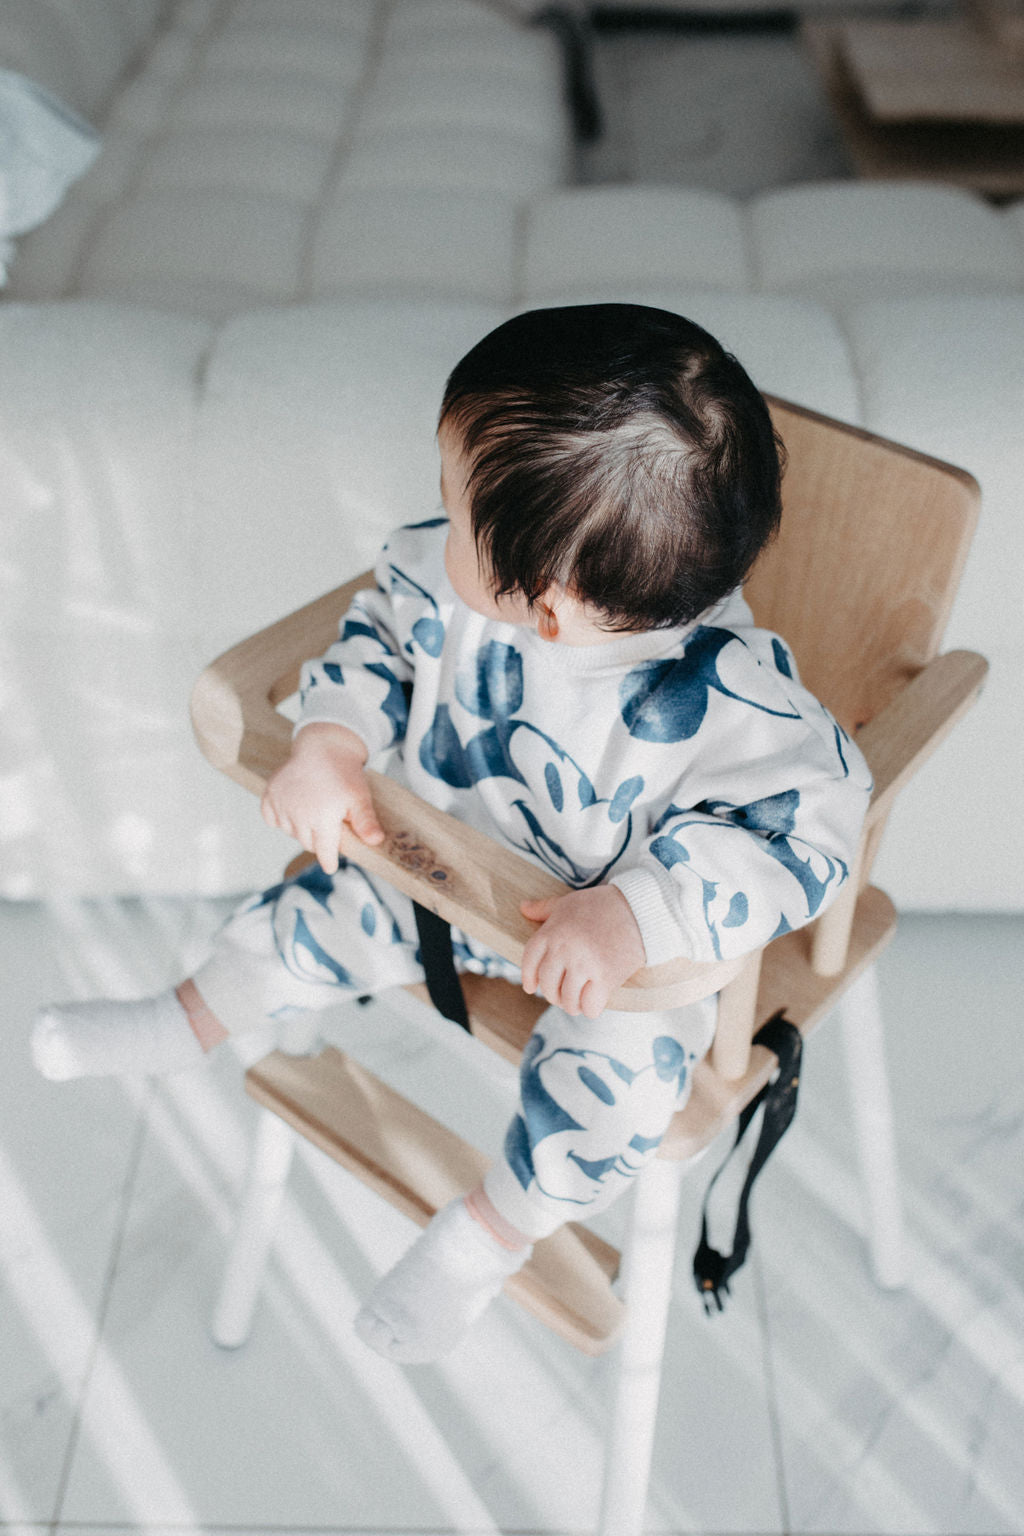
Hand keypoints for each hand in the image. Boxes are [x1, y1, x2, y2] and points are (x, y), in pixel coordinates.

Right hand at [261, 722, 384, 873]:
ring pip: (290, 831)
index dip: (329, 861)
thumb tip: (375, 841)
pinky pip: (271, 819)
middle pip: (307, 843)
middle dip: (319, 838)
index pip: (324, 852)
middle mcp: (298, 814)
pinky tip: (293, 808)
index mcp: (322, 818)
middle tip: (329, 822)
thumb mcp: (360, 798)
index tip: (331, 866)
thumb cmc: (344, 774)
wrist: (323, 746)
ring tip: (313, 810)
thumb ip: (366, 822)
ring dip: (300, 828)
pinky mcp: (269, 795)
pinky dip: (280, 818)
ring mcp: (281, 804)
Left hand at [519, 884, 645, 1018]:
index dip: (528, 978)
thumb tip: (524, 907)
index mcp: (551, 933)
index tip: (531, 987)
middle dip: (553, 994)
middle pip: (548, 986)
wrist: (639, 910)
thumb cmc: (601, 905)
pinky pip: (589, 1007)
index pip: (530, 963)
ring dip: (571, 1005)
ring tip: (576, 1002)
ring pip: (567, 1000)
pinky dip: (589, 1009)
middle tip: (561, 995)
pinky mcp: (605, 979)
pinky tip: (593, 1002)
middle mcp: (563, 951)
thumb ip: (543, 908)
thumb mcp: (568, 902)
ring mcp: (584, 966)